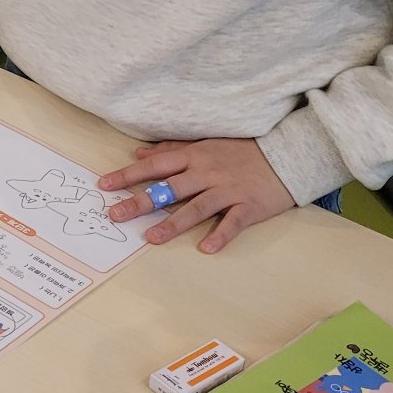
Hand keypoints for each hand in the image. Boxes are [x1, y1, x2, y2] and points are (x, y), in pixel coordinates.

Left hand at [100, 138, 295, 253]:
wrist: (287, 155)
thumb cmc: (242, 150)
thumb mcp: (205, 144)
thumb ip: (172, 148)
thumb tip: (139, 153)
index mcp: (194, 156)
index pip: (155, 166)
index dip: (129, 175)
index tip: (105, 185)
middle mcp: (207, 172)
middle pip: (170, 189)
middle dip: (141, 202)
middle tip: (116, 215)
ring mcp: (228, 190)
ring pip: (196, 208)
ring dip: (174, 223)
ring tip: (151, 238)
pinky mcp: (249, 206)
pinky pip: (233, 222)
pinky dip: (220, 234)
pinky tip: (206, 248)